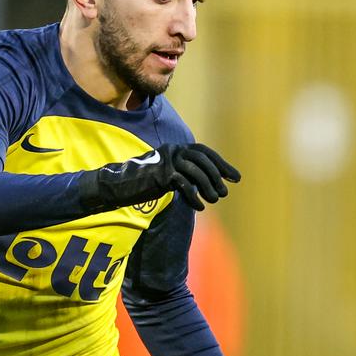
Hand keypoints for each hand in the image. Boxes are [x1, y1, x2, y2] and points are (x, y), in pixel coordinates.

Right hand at [89, 143, 240, 210]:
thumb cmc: (147, 182)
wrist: (120, 185)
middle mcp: (172, 151)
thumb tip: (213, 180)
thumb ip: (187, 173)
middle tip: (225, 192)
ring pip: (196, 172)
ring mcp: (166, 162)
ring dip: (208, 187)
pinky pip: (184, 185)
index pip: (204, 152)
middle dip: (217, 176)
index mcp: (176, 148)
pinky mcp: (161, 175)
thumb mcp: (170, 174)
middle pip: (202, 160)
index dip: (222, 164)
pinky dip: (194, 196)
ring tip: (214, 200)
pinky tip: (199, 206)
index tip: (235, 177)